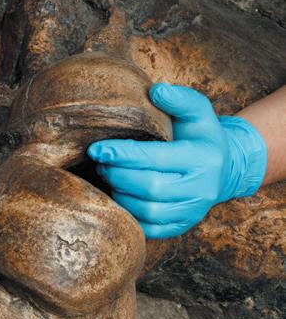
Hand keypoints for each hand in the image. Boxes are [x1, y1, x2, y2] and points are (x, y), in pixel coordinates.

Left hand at [88, 83, 266, 238]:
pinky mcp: (182, 225)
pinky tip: (117, 195)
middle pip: (149, 188)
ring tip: (107, 176)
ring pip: (147, 210)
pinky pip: (149, 228)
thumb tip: (155, 90)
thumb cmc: (200, 135)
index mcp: (203, 158)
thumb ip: (179, 98)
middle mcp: (202, 188)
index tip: (96, 148)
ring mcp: (193, 211)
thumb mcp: (197, 111)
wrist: (224, 167)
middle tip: (100, 162)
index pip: (156, 159)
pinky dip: (128, 213)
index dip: (122, 154)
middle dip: (117, 174)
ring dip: (119, 194)